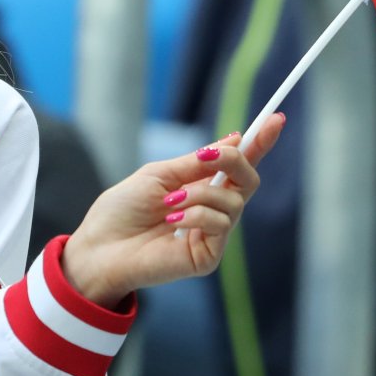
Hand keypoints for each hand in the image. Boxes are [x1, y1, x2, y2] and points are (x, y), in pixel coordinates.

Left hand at [62, 115, 285, 306]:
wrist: (99, 246)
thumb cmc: (122, 210)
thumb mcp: (159, 174)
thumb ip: (196, 162)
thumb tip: (234, 140)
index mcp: (200, 188)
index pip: (238, 166)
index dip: (258, 143)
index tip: (276, 119)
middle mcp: (212, 210)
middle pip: (248, 180)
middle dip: (233, 161)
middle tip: (207, 157)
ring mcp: (212, 235)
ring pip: (233, 201)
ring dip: (200, 193)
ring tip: (169, 203)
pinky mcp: (209, 256)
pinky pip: (221, 224)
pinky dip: (197, 214)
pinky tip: (173, 222)